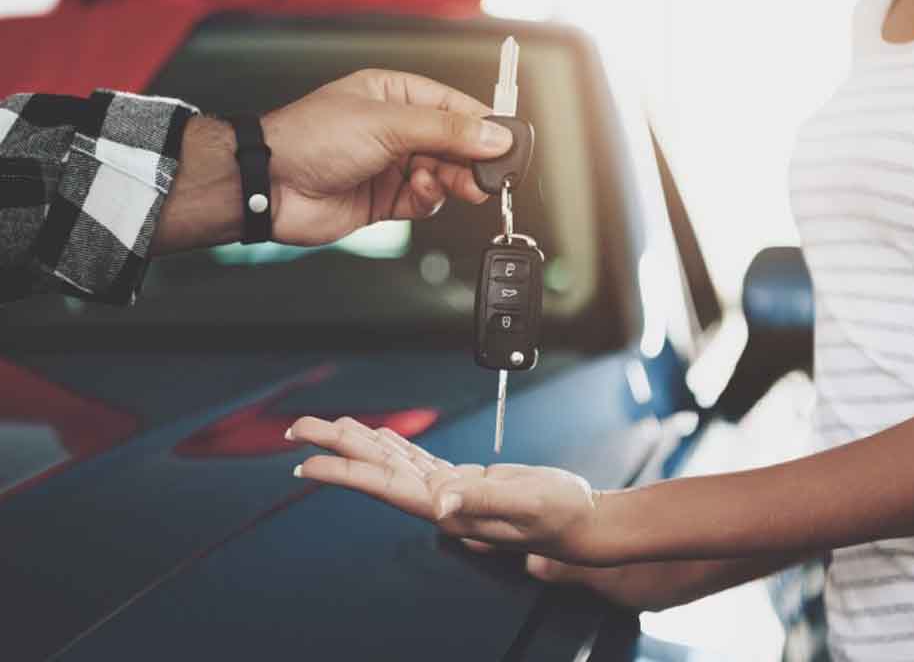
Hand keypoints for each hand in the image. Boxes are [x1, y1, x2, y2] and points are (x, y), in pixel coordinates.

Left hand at [264, 70, 509, 245]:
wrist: (271, 186)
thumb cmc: (311, 138)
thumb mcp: (387, 124)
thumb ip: (445, 132)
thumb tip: (492, 136)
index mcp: (393, 94)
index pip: (452, 105)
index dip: (481, 123)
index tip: (506, 140)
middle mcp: (394, 129)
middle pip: (452, 143)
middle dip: (472, 158)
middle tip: (491, 173)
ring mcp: (390, 165)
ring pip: (442, 174)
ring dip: (455, 180)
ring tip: (464, 186)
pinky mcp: (385, 199)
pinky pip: (424, 200)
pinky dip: (429, 198)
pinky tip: (421, 191)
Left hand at [287, 416, 604, 563]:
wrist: (580, 522)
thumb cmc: (557, 515)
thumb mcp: (524, 502)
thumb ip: (479, 498)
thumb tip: (438, 501)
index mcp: (447, 507)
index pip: (382, 485)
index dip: (342, 471)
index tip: (307, 460)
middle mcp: (440, 500)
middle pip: (376, 469)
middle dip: (336, 448)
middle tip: (298, 430)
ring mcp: (450, 491)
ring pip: (393, 461)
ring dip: (360, 443)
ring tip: (329, 426)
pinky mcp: (464, 481)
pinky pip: (419, 460)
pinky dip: (396, 446)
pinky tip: (382, 437)